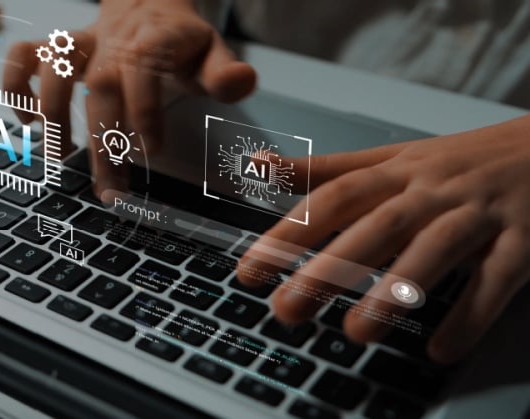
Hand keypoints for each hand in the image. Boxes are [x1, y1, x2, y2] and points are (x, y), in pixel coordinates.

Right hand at [3, 0, 255, 197]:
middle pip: (101, 86)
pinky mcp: (58, 50)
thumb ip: (223, 72)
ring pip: (54, 66)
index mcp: (154, 40)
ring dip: (52, 111)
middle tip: (110, 189)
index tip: (151, 151)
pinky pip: (24, 56)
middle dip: (103, 139)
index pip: (144, 69)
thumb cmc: (179, 42)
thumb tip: (240, 83)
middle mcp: (113, 42)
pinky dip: (16, 85)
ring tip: (60, 157)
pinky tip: (28, 121)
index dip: (145, 109)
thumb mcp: (211, 52)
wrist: (148, 4)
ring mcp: (82, 44)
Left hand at [238, 115, 529, 363]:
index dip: (288, 233)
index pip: (332, 198)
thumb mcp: (392, 158)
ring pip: (434, 250)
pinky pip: (497, 279)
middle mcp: (433, 190)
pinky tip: (441, 348)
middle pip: (375, 226)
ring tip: (356, 333)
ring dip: (394, 291)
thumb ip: (325, 170)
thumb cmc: (462, 160)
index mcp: (397, 172)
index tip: (249, 271)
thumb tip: (256, 164)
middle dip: (328, 269)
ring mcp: (480, 213)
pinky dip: (470, 314)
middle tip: (287, 310)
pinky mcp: (525, 240)